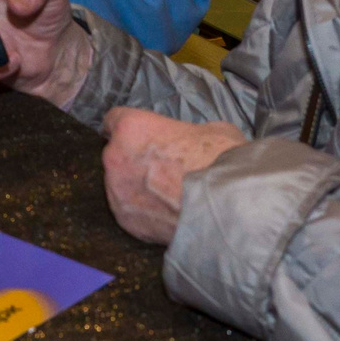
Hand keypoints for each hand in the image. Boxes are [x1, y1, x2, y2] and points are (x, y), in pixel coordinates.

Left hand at [100, 108, 247, 244]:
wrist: (227, 206)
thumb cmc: (219, 161)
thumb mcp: (210, 129)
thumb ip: (187, 132)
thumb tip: (193, 139)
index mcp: (131, 127)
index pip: (113, 120)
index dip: (129, 129)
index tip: (138, 137)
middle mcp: (115, 157)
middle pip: (116, 155)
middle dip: (134, 160)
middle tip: (162, 169)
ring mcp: (117, 191)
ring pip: (120, 184)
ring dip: (137, 187)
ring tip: (166, 195)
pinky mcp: (125, 220)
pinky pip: (130, 211)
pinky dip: (143, 212)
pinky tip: (166, 213)